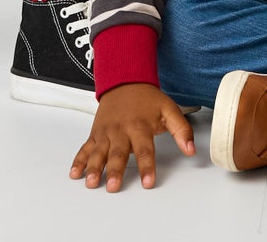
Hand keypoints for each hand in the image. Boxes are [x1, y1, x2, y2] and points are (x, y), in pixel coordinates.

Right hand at [70, 82, 194, 191]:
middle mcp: (121, 129)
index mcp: (140, 125)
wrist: (125, 79)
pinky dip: (79, 160)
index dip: (147, 166)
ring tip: (91, 182)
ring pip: (99, 152)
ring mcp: (106, 132)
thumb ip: (181, 130)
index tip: (148, 182)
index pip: (145, 149)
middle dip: (115, 170)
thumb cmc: (147, 99)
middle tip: (114, 187)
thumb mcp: (168, 109)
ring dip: (94, 168)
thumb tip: (191, 149)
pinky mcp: (95, 134)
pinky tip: (74, 173)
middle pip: (118, 153)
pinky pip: (85, 148)